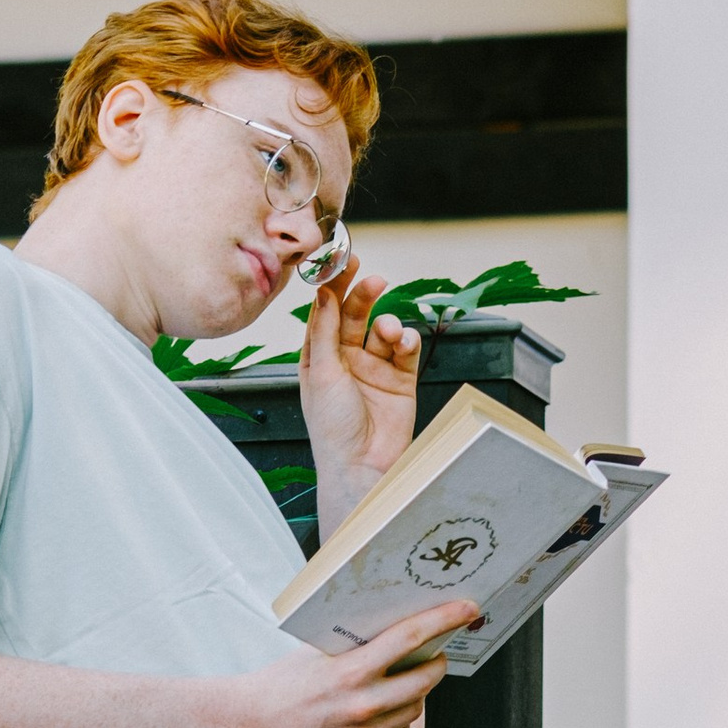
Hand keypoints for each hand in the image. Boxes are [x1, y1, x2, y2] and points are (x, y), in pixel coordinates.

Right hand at [227, 600, 478, 727]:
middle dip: (439, 660)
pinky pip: (401, 725)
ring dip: (421, 686)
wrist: (253, 726)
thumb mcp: (317, 651)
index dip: (444, 620)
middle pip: (426, 677)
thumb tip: (396, 624)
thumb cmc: (282, 682)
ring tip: (408, 672)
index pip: (410, 638)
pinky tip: (388, 698)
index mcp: (351, 671)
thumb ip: (357, 643)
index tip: (467, 608)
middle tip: (439, 648)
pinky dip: (403, 709)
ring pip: (417, 704)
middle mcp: (364, 703)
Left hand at [300, 266, 423, 517]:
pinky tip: (405, 343)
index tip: (342, 262)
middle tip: (373, 279)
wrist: (362, 465)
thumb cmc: (332, 427)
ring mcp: (374, 369)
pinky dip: (408, 340)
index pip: (325, 312)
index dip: (333, 286)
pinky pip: (406, 350)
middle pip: (355, 315)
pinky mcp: (400, 380)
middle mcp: (345, 360)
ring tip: (390, 331)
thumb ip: (325, 330)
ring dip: (389, 323)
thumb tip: (324, 293)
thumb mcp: (321, 372)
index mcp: (318, 357)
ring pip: (383, 330)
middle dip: (363, 295)